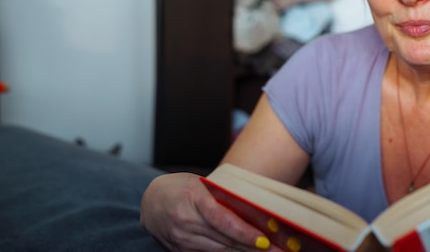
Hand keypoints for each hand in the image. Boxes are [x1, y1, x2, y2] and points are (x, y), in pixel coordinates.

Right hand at [140, 172, 284, 251]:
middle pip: (225, 239)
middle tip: (280, 251)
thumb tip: (256, 210)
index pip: (222, 219)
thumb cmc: (182, 186)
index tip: (264, 241)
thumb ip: (223, 197)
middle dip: (253, 247)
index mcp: (194, 197)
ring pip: (219, 250)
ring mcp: (181, 238)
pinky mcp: (179, 250)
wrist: (150, 199)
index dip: (244, 232)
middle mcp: (185, 220)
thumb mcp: (202, 184)